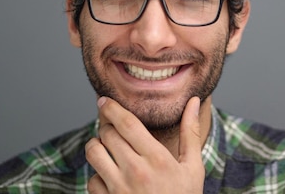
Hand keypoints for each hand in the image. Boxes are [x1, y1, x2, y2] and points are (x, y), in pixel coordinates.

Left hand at [85, 96, 204, 193]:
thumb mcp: (192, 168)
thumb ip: (190, 132)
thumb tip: (192, 100)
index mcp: (157, 159)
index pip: (126, 123)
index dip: (111, 107)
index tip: (104, 100)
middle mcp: (135, 171)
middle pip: (107, 134)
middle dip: (107, 126)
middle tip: (113, 128)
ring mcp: (119, 189)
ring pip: (93, 152)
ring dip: (98, 146)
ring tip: (109, 148)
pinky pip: (92, 179)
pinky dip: (98, 175)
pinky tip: (112, 177)